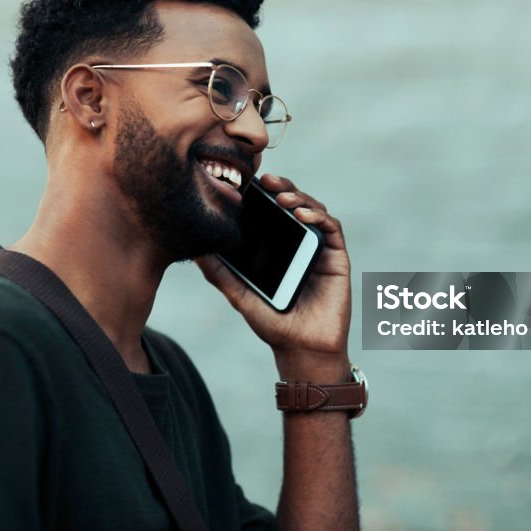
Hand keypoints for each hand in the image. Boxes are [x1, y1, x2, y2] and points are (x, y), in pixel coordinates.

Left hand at [196, 173, 351, 381]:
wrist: (302, 350)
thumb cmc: (273, 324)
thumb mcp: (240, 295)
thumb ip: (220, 273)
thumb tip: (194, 251)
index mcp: (278, 247)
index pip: (271, 211)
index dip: (263, 193)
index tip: (247, 183)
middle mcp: (299, 243)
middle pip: (293, 203)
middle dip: (282, 187)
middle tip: (267, 181)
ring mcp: (318, 248)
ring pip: (313, 210)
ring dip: (300, 198)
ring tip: (283, 198)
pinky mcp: (337, 257)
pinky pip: (331, 229)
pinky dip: (318, 217)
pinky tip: (302, 215)